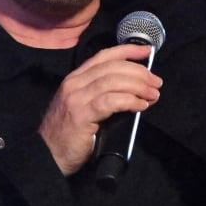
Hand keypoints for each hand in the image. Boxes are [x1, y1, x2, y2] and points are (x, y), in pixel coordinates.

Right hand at [36, 44, 160, 174]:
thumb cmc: (71, 132)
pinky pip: (111, 101)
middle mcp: (74, 83)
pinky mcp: (81, 115)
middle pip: (113, 67)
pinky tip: (141, 106)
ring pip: (113, 81)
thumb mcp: (84, 105)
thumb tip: (136, 86)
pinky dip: (130, 101)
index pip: (104, 56)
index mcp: (75, 78)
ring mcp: (76, 98)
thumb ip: (102, 92)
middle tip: (156, 82)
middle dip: (139, 72)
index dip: (128, 50)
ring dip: (138, 86)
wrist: (49, 155)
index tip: (148, 51)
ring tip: (153, 95)